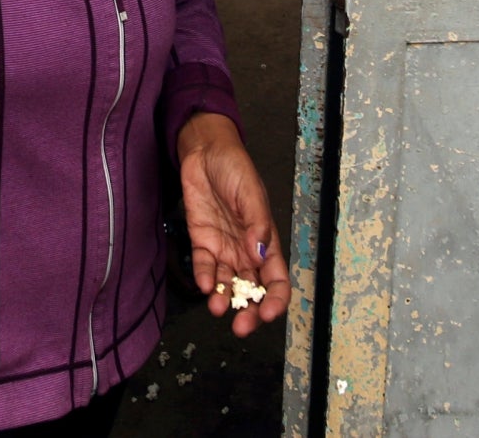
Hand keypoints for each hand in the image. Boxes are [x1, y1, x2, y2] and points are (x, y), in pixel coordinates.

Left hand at [177, 112, 289, 336]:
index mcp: (266, 240)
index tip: (269, 313)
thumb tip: (260, 253)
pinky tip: (203, 284)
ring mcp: (223, 247)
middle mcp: (246, 250)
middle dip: (249, 311)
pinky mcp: (201, 241)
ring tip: (216, 308)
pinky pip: (204, 267)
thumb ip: (256, 223)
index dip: (276, 299)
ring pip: (227, 284)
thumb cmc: (235, 167)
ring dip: (223, 299)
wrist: (204, 151)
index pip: (277, 278)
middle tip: (241, 327)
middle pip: (252, 289)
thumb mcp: (250, 192)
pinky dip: (204, 278)